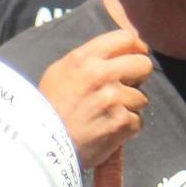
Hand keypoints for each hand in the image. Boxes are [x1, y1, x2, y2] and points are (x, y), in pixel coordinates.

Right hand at [37, 28, 149, 169]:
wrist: (42, 147)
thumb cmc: (47, 110)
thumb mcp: (58, 73)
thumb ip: (87, 60)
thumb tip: (115, 56)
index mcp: (84, 59)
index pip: (125, 39)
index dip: (136, 48)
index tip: (135, 56)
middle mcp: (101, 75)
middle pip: (143, 65)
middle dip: (138, 77)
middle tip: (123, 89)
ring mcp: (113, 99)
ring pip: (141, 98)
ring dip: (128, 107)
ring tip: (106, 116)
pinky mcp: (121, 122)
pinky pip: (136, 122)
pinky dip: (125, 129)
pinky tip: (107, 131)